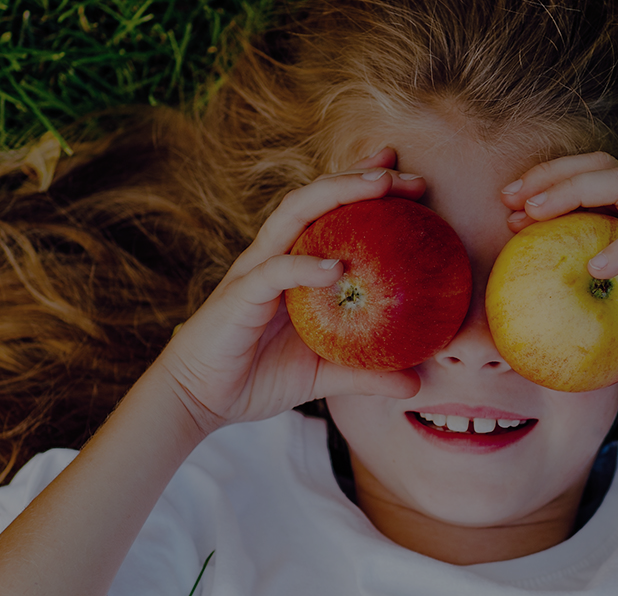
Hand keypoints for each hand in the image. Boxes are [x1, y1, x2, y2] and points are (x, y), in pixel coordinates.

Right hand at [152, 148, 426, 433]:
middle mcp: (274, 255)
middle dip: (359, 178)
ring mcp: (254, 270)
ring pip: (293, 216)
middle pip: (316, 199)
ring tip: (378, 188)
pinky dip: (303, 265)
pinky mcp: (239, 296)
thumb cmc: (258, 378)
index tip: (411, 179)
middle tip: (403, 173)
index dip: (365, 187)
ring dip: (336, 194)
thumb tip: (417, 385)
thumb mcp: (323, 376)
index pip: (331, 212)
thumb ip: (367, 374)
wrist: (200, 401)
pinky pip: (273, 272)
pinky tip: (336, 267)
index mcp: (294, 264)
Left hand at [500, 152, 617, 381]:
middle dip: (551, 176)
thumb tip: (541, 327)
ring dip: (575, 192)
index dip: (548, 184)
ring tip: (536, 215)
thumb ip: (598, 311)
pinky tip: (594, 265)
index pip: (593, 182)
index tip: (508, 209)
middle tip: (509, 200)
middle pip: (602, 168)